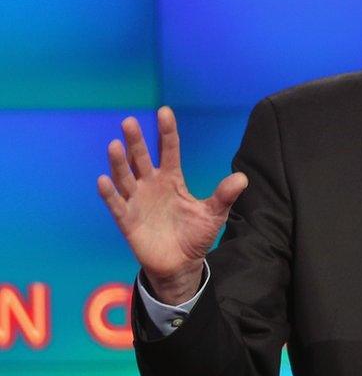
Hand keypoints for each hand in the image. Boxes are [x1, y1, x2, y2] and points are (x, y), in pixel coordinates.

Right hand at [96, 106, 247, 304]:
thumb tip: (243, 178)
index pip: (169, 150)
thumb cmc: (195, 235)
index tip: (164, 111)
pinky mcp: (127, 220)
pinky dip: (110, 193)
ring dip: (119, 162)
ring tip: (115, 145)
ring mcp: (137, 201)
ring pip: (125, 177)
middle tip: (130, 121)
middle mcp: (151, 185)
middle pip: (141, 158)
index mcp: (172, 179)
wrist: (181, 264)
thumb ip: (224, 195)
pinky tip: (105, 180)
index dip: (166, 132)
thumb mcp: (213, 214)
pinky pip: (116, 205)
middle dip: (136, 141)